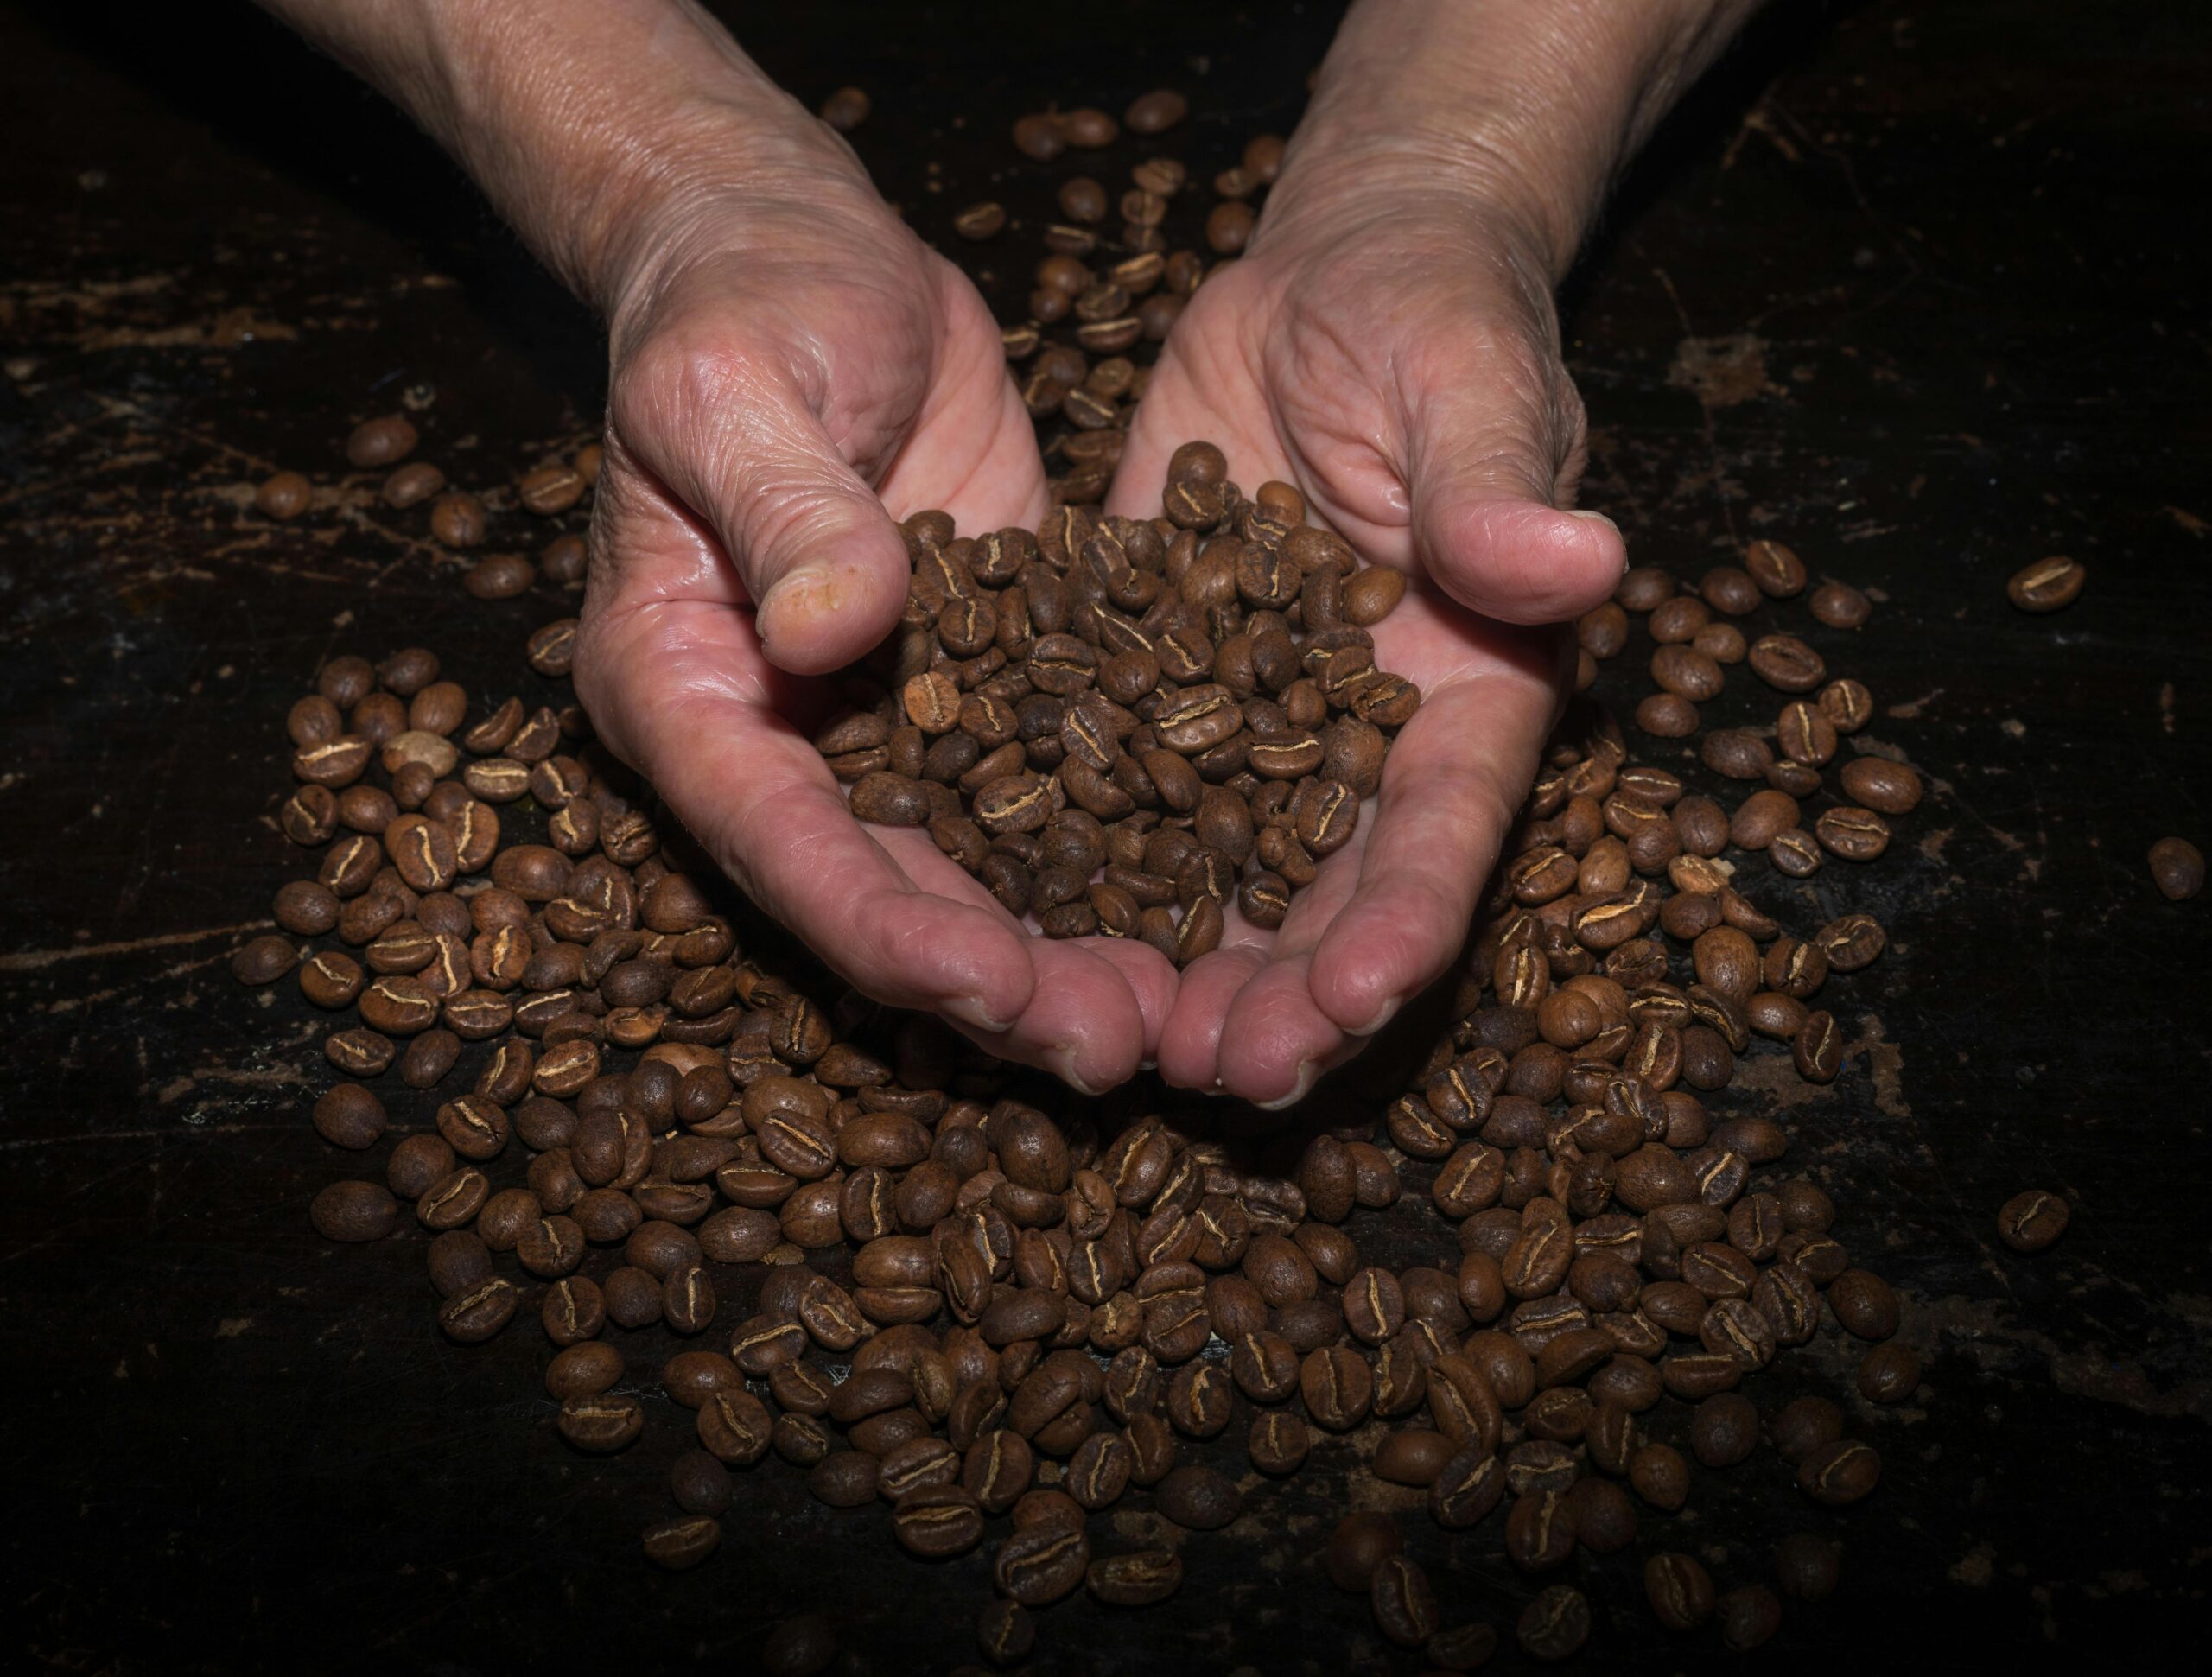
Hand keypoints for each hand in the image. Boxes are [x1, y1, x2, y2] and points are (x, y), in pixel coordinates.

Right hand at [574, 141, 1174, 1091]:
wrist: (799, 251)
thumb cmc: (741, 299)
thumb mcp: (738, 383)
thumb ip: (783, 507)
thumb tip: (828, 634)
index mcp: (677, 686)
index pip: (775, 838)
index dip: (882, 922)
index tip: (991, 981)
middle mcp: (771, 738)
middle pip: (879, 894)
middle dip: (994, 983)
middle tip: (1117, 1047)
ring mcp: (872, 724)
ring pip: (968, 872)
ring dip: (1063, 951)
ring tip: (1176, 1019)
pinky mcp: (968, 685)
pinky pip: (1037, 796)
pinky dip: (1105, 858)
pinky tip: (1202, 907)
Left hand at [1110, 176, 1625, 1105]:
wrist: (1330, 285)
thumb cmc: (1434, 317)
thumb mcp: (1471, 385)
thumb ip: (1499, 483)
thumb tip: (1579, 556)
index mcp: (1468, 690)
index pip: (1444, 831)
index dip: (1403, 922)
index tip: (1355, 997)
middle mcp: (1363, 739)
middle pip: (1326, 896)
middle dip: (1281, 996)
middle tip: (1218, 1073)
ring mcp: (1255, 725)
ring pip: (1216, 874)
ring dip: (1174, 967)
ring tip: (1115, 1043)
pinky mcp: (1158, 685)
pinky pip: (1112, 787)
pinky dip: (1075, 863)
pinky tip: (1014, 926)